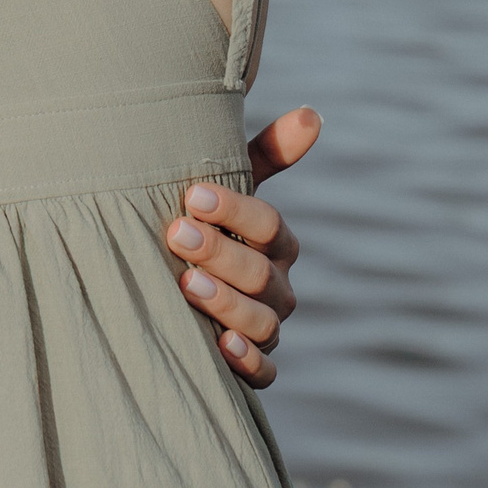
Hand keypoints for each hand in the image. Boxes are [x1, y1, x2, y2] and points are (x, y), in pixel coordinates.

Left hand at [167, 106, 319, 388]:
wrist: (176, 283)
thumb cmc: (205, 226)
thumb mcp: (228, 190)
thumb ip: (264, 156)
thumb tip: (311, 114)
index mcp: (276, 242)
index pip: (269, 225)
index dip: (235, 210)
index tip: (192, 195)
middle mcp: (279, 285)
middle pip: (262, 273)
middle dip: (220, 253)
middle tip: (177, 234)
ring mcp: (268, 326)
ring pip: (262, 321)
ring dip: (227, 304)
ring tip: (187, 284)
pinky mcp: (255, 364)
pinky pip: (264, 372)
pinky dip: (246, 361)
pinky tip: (218, 346)